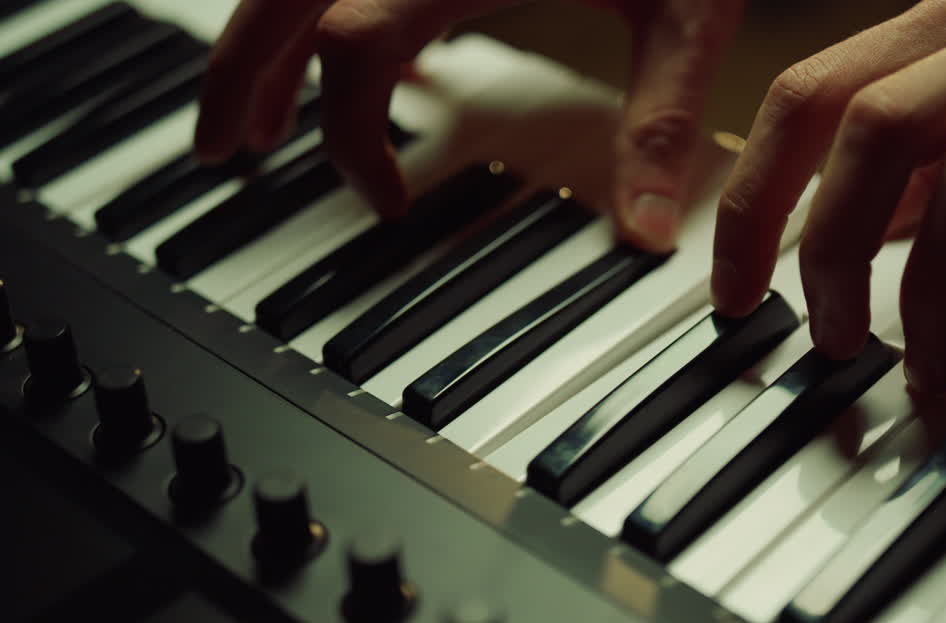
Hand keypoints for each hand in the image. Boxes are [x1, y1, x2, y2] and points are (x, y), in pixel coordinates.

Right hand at [194, 0, 741, 250]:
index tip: (387, 204)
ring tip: (251, 115)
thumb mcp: (686, 15)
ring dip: (261, 37)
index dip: (350, 138)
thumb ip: (658, 120)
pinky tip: (325, 44)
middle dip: (239, 75)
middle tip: (219, 152)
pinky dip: (311, 5)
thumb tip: (647, 238)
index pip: (355, 48)